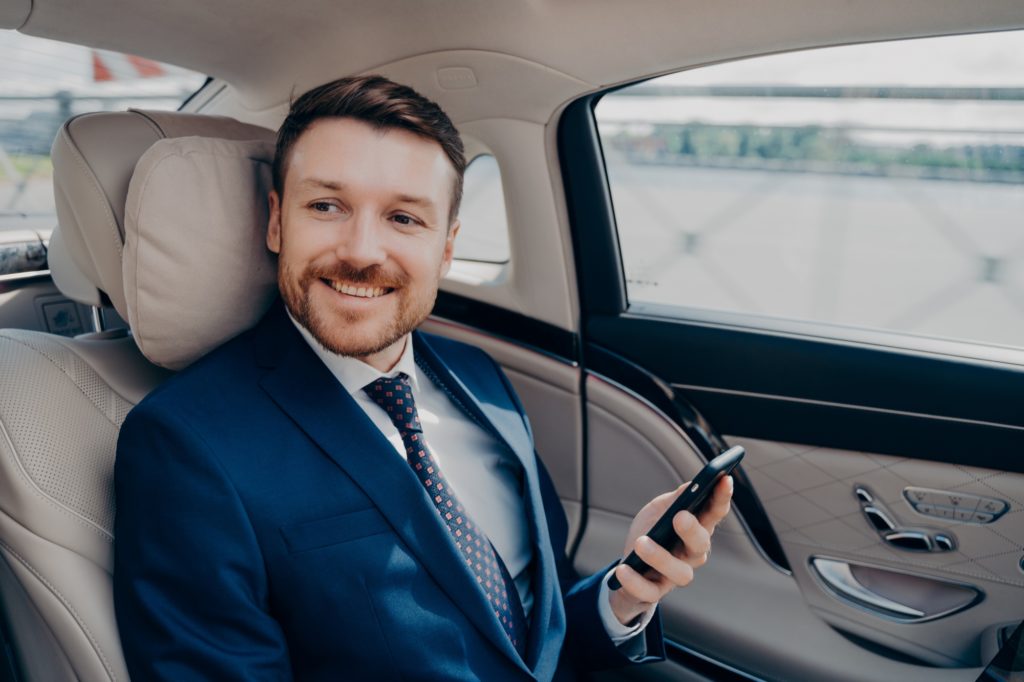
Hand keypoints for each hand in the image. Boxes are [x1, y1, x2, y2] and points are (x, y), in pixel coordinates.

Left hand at [608, 475, 733, 625]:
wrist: (628, 566)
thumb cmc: (650, 533)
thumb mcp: (659, 510)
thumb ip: (675, 499)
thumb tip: (692, 486)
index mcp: (695, 530)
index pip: (714, 514)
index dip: (721, 499)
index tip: (725, 480)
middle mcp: (691, 555)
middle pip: (701, 545)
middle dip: (693, 531)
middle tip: (680, 516)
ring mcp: (674, 576)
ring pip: (680, 573)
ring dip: (661, 557)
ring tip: (641, 543)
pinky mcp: (654, 592)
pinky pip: (649, 592)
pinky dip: (636, 582)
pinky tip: (623, 569)